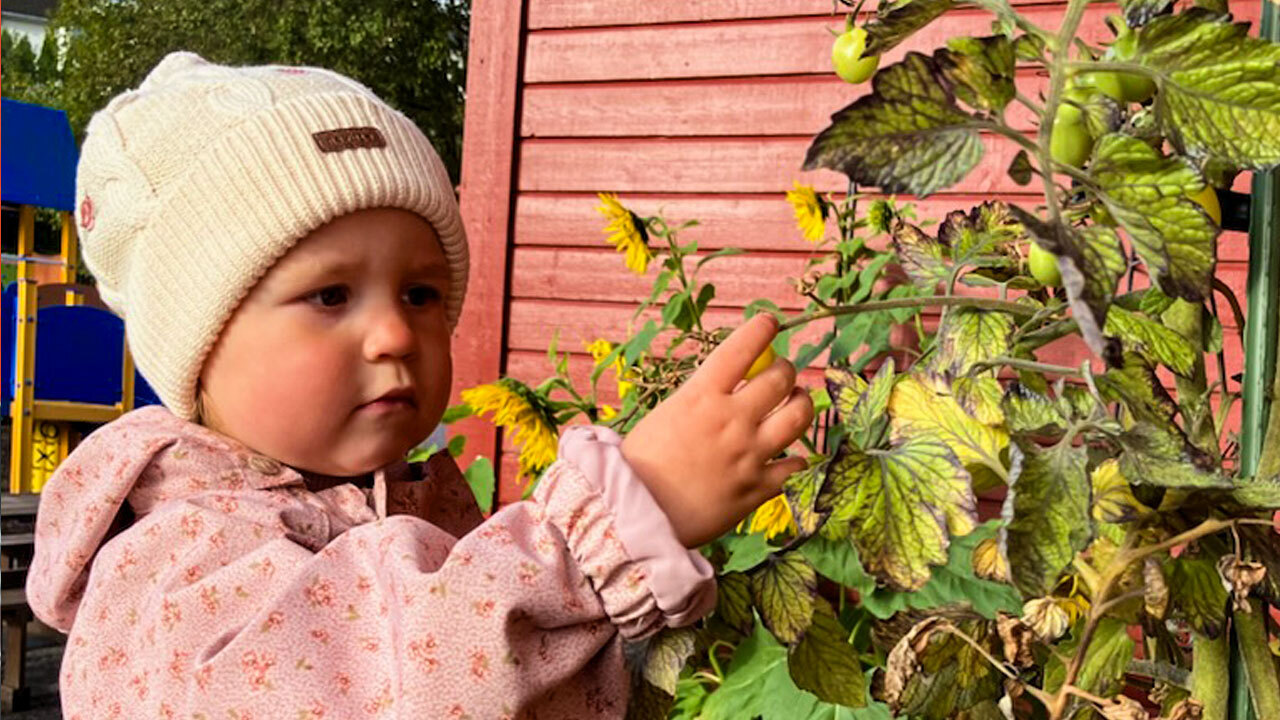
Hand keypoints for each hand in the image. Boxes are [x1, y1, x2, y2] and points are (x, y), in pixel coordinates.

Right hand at [621, 314, 814, 547]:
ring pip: (800, 415)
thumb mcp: (666, 415)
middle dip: (784, 370)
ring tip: (794, 404)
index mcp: (702, 396)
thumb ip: (701, 397)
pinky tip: (783, 458)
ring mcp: (750, 455)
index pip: (743, 346)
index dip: (761, 328)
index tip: (769, 322)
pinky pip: (795, 464)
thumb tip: (727, 383)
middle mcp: (732, 420)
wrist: (634, 517)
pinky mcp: (759, 489)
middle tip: (779, 373)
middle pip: (782, 376)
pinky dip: (792, 459)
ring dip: (800, 404)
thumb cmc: (641, 464)